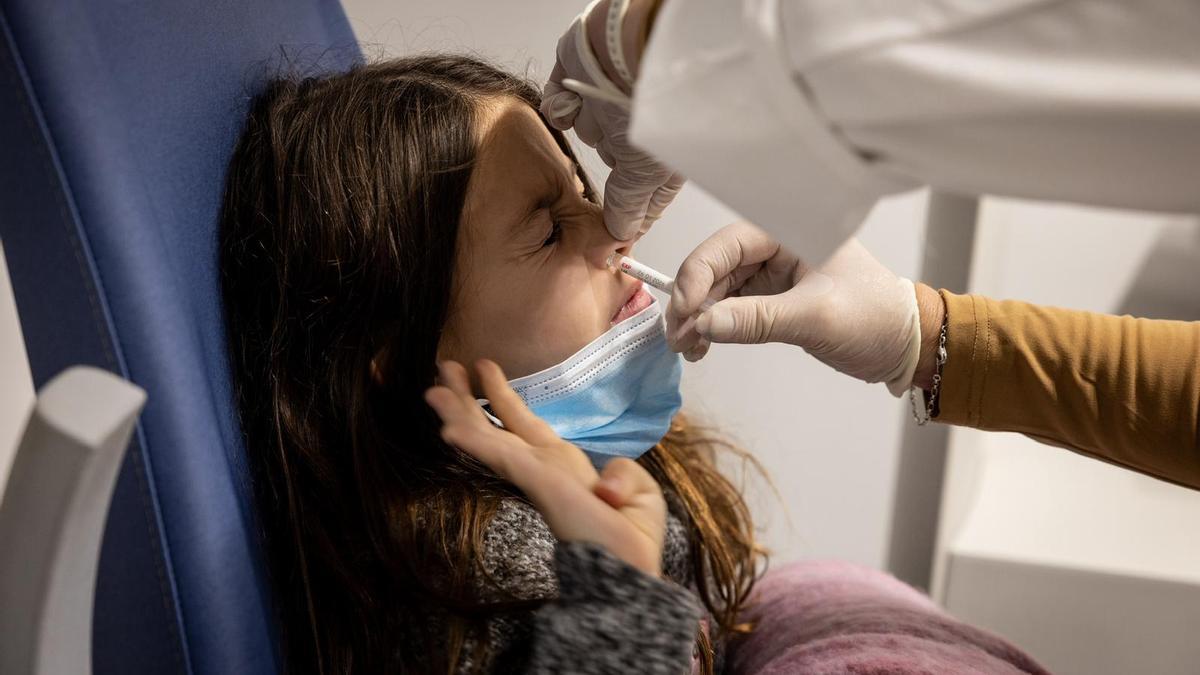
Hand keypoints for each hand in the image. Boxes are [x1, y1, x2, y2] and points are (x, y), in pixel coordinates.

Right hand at [425, 359, 666, 576]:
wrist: (631, 569)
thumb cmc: (633, 538)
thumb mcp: (637, 491)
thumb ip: (621, 473)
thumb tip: (603, 485)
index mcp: (563, 465)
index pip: (524, 425)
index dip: (503, 396)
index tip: (484, 367)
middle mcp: (543, 466)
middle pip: (497, 425)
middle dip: (468, 398)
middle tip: (443, 367)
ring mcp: (537, 473)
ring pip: (490, 437)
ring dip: (461, 411)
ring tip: (433, 387)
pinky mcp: (538, 480)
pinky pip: (502, 455)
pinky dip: (475, 441)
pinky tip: (449, 429)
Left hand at [541, 0, 682, 239]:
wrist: (629, 44)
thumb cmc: (655, 102)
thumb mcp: (646, 172)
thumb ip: (629, 205)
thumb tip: (620, 234)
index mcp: (662, 151)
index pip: (643, 193)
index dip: (628, 212)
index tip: (611, 235)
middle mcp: (637, 126)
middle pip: (612, 160)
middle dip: (607, 158)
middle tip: (612, 154)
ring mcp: (609, 100)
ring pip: (586, 129)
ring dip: (588, 123)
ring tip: (602, 106)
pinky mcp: (579, 79)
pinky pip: (560, 103)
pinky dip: (563, 103)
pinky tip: (576, 96)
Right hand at [668, 222, 920, 392]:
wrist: (908, 346)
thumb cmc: (877, 319)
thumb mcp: (816, 318)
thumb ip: (758, 319)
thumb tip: (703, 324)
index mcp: (792, 230)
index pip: (729, 244)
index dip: (698, 274)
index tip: (686, 311)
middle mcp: (778, 245)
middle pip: (716, 266)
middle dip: (692, 301)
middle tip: (677, 336)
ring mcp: (774, 272)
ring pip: (719, 289)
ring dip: (698, 317)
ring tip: (687, 348)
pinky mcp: (773, 297)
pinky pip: (731, 307)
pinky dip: (714, 326)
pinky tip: (703, 346)